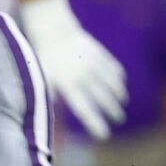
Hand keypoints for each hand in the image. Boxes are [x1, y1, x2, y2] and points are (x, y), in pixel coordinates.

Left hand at [16, 0, 126, 138]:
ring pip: (111, 83)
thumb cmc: (45, 57)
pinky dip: (118, 77)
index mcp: (68, 84)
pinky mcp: (99, 53)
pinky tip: (121, 84)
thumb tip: (48, 114)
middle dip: (112, 110)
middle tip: (118, 119)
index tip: (104, 134)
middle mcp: (83, 75)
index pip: (84, 109)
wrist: (54, 30)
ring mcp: (93, 63)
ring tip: (122, 103)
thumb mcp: (44, 77)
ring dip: (119, 95)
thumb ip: (50, 95)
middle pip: (103, 98)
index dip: (95, 123)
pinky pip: (113, 68)